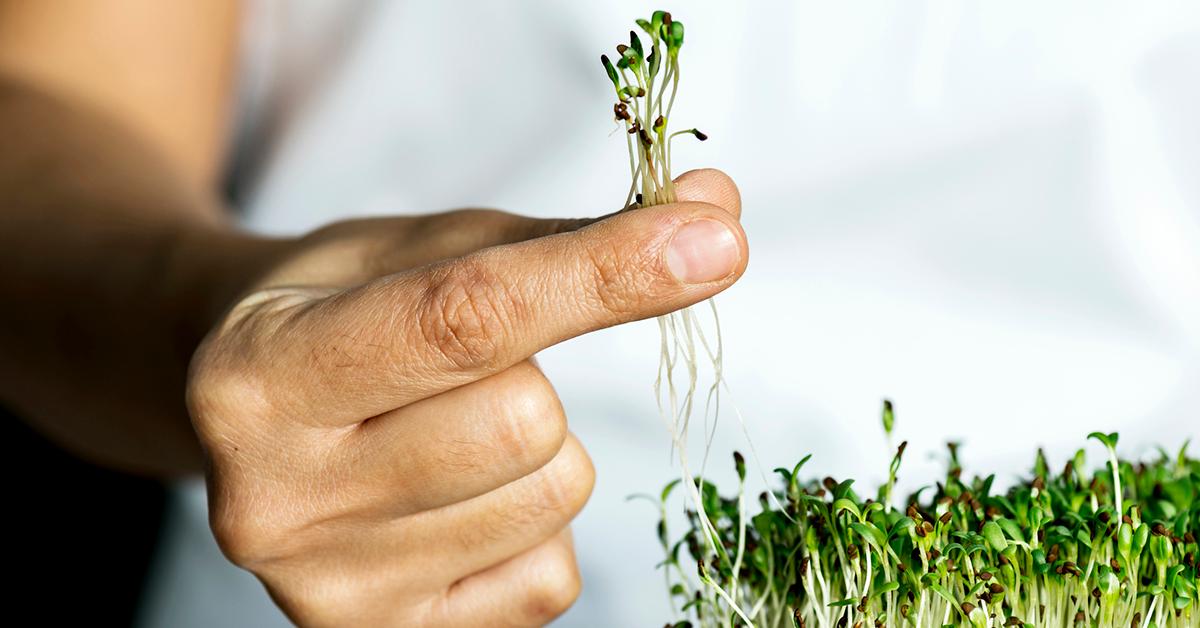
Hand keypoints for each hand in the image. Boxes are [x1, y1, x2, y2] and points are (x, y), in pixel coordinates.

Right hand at [187, 169, 745, 625]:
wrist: (248, 417)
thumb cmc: (343, 314)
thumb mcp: (420, 249)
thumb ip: (565, 238)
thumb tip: (714, 213)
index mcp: (258, 373)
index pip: (463, 320)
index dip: (603, 276)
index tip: (714, 242)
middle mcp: (276, 497)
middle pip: (525, 422)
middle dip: (537, 376)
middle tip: (466, 371)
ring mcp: (329, 588)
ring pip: (553, 495)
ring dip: (542, 450)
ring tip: (453, 430)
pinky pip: (552, 576)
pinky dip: (537, 525)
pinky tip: (460, 498)